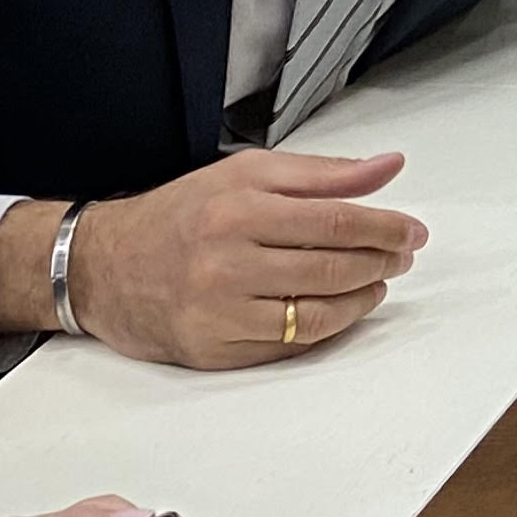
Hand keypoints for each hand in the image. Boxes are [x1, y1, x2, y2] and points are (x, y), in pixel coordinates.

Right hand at [0, 152, 421, 365]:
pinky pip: (287, 346)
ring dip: (361, 300)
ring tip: (376, 282)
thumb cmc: (180, 215)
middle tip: (401, 256)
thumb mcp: (246, 174)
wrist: (102, 266)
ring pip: (316, 315)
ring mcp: (218, 312)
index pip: (336, 219)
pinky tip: (338, 309)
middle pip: (331, 268)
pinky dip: (324, 329)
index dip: (385, 227)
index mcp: (237, 210)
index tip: (413, 230)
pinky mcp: (213, 350)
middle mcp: (226, 263)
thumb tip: (389, 166)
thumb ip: (323, 173)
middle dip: (381, 262)